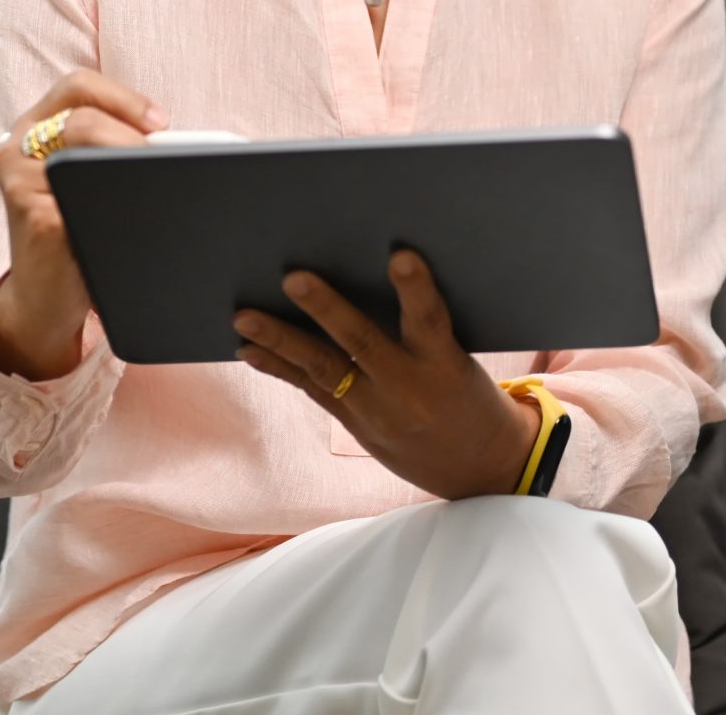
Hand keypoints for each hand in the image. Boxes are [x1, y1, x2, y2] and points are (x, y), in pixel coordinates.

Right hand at [0, 68, 168, 381]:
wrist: (43, 297)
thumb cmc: (74, 231)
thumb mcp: (84, 179)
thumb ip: (110, 149)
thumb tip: (173, 140)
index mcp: (33, 126)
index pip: (77, 86)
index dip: (122, 97)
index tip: (160, 123)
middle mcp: (17, 148)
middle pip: (80, 119)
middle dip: (130, 135)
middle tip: (164, 155)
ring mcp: (20, 182)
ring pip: (80, 156)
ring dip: (125, 164)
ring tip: (159, 181)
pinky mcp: (32, 217)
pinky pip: (82, 203)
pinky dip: (118, 206)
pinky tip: (141, 218)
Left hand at [234, 249, 542, 500]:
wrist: (482, 468)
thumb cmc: (472, 397)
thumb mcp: (462, 361)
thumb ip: (425, 329)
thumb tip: (374, 274)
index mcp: (445, 366)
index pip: (431, 321)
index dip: (416, 290)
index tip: (401, 256)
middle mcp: (407, 388)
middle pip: (363, 344)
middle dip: (326, 310)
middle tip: (293, 278)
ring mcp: (376, 411)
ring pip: (323, 370)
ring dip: (280, 341)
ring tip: (243, 317)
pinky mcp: (356, 425)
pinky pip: (313, 391)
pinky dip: (279, 368)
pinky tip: (249, 350)